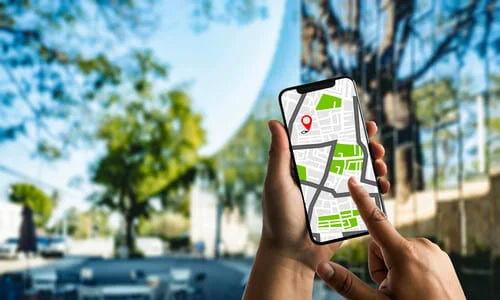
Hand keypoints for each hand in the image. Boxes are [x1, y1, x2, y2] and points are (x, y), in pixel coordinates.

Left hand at [261, 120, 389, 270]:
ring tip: (380, 162)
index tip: (353, 116)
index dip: (339, 127)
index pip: (323, 140)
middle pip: (346, 153)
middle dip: (363, 144)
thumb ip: (278, 154)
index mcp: (303, 167)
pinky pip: (364, 194)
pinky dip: (376, 187)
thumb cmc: (279, 218)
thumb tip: (273, 122)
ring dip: (373, 163)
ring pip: (358, 172)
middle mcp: (320, 177)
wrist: (292, 255)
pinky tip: (383, 184)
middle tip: (373, 140)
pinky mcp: (345, 209)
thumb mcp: (277, 183)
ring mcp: (334, 193)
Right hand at [316, 177, 464, 299]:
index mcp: (403, 253)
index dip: (361, 199)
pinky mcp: (443, 260)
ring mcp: (434, 252)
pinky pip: (416, 257)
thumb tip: (322, 267)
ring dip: (395, 269)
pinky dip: (411, 270)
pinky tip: (418, 290)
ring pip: (399, 252)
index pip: (375, 221)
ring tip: (405, 292)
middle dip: (380, 264)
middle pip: (383, 245)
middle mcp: (421, 246)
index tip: (353, 180)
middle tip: (388, 289)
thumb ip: (347, 284)